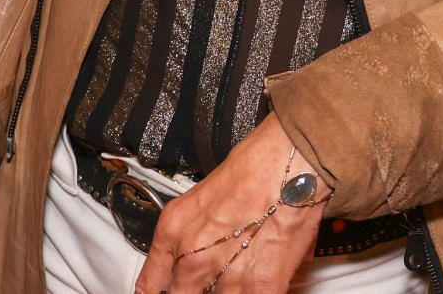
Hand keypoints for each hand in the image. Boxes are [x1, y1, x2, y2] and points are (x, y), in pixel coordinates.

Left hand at [134, 115, 330, 293]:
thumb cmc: (257, 163)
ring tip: (240, 267)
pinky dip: (252, 292)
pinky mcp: (261, 288)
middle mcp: (192, 260)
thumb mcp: (205, 193)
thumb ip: (194, 230)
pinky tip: (258, 279)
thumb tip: (196, 252)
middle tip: (209, 276)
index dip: (158, 291)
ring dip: (225, 289)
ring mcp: (225, 278)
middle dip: (191, 290)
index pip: (149, 285)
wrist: (293, 161)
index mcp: (174, 231)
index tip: (166, 290)